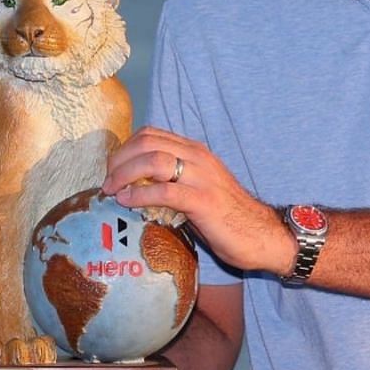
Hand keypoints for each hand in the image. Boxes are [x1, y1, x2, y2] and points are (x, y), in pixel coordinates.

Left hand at [101, 126, 295, 276]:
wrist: (262, 235)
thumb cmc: (227, 216)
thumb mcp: (198, 188)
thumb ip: (173, 180)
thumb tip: (137, 186)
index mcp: (195, 151)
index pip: (151, 134)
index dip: (125, 148)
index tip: (112, 170)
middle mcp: (198, 158)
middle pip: (147, 142)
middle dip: (119, 160)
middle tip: (108, 182)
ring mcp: (201, 177)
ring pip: (153, 161)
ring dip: (124, 174)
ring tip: (112, 191)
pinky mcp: (203, 201)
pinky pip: (165, 191)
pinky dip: (140, 194)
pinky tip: (127, 202)